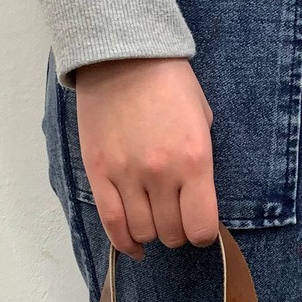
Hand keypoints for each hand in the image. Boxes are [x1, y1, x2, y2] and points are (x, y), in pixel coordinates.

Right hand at [74, 57, 217, 259]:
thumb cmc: (169, 83)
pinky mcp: (99, 173)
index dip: (202, 234)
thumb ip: (200, 164)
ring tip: (153, 218)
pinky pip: (111, 222)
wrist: (124, 55)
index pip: (201, 227)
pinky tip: (133, 245)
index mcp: (194, 161)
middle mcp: (161, 174)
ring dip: (151, 233)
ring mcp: (126, 175)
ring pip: (142, 232)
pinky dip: (124, 241)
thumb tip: (194, 199)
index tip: (199, 226)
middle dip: (177, 231)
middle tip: (175, 216)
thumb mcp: (203, 120)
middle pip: (171, 233)